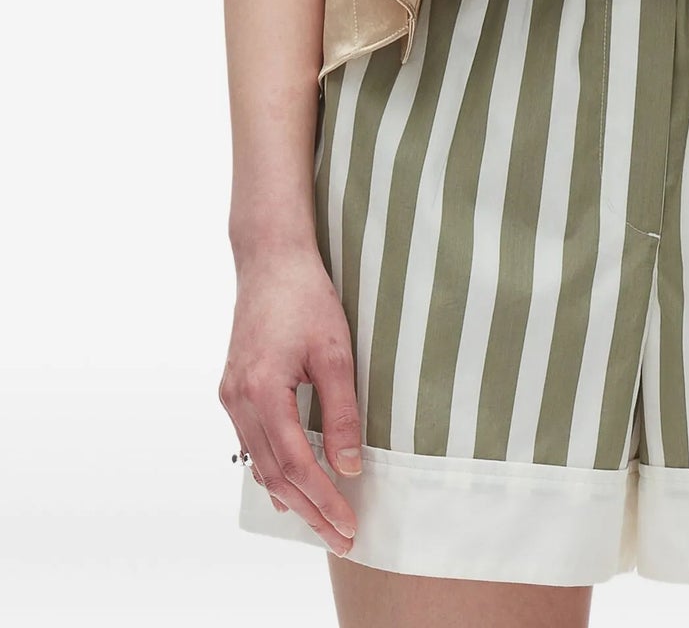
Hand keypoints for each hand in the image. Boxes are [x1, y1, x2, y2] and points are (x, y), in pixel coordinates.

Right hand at [218, 244, 361, 556]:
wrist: (270, 259)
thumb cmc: (306, 296)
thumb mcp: (335, 351)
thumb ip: (342, 412)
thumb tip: (350, 466)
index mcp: (262, 391)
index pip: (294, 465)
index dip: (322, 500)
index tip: (347, 525)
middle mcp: (238, 400)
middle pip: (274, 474)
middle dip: (309, 509)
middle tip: (341, 537)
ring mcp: (231, 395)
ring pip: (259, 463)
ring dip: (290, 494)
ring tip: (322, 520)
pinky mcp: (233, 388)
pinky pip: (251, 442)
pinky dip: (273, 469)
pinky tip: (291, 485)